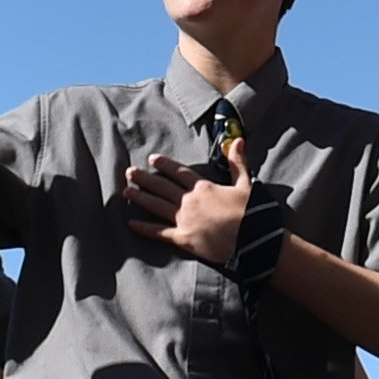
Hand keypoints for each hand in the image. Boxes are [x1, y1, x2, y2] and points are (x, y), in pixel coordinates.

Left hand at [119, 146, 251, 268]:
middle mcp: (189, 200)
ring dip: (140, 198)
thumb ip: (237, 163)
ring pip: (157, 205)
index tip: (152, 158)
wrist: (253, 239)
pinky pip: (159, 232)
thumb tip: (238, 140)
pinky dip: (144, 228)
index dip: (165, 165)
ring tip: (126, 191)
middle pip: (162, 187)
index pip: (179, 172)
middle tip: (129, 172)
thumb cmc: (251, 212)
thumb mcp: (246, 184)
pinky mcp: (183, 238)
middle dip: (145, 179)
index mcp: (204, 187)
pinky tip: (131, 224)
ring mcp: (184, 219)